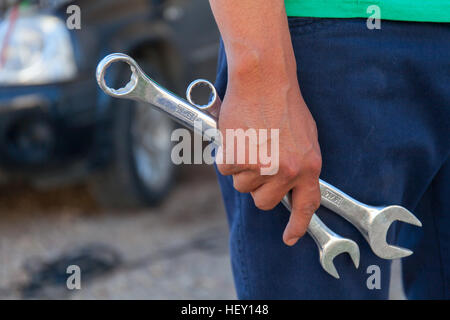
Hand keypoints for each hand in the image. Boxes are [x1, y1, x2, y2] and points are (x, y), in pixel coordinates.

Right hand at [217, 56, 321, 245]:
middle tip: (257, 159)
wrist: (264, 78)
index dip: (297, 225)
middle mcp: (287, 170)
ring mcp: (262, 166)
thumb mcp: (304, 137)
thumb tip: (288, 184)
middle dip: (257, 185)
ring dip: (241, 167)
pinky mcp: (239, 158)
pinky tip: (237, 134)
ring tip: (250, 139)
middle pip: (264, 202)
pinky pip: (226, 168)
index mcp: (308, 166)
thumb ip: (298, 164)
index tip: (289, 237)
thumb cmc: (282, 103)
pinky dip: (226, 154)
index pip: (306, 205)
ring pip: (242, 186)